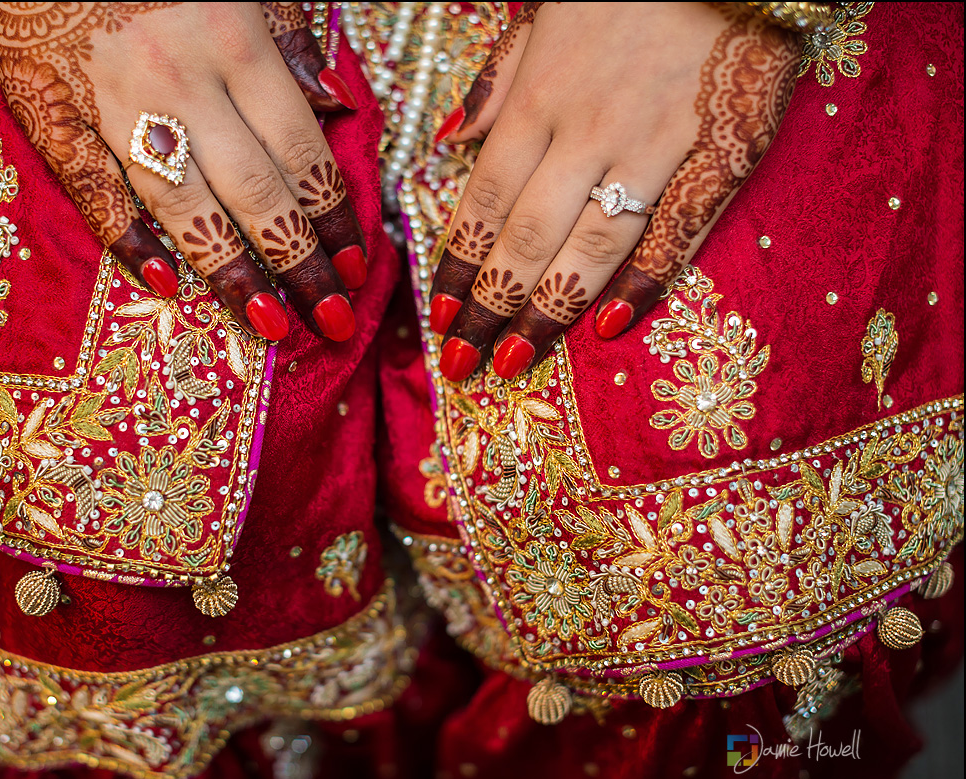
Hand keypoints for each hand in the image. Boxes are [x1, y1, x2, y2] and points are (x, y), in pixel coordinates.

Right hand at [0, 2, 365, 342]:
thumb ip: (288, 38)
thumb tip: (337, 104)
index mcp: (235, 39)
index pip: (300, 149)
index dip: (332, 215)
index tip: (356, 265)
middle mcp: (181, 77)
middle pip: (254, 190)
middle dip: (300, 262)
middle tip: (332, 318)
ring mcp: (114, 99)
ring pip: (183, 203)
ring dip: (231, 271)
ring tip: (271, 322)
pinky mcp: (51, 111)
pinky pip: (93, 189)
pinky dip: (127, 240)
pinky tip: (165, 285)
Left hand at [428, 3, 800, 380]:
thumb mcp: (544, 14)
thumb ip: (498, 80)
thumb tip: (448, 139)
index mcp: (541, 97)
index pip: (485, 200)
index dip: (459, 264)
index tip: (439, 315)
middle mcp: (588, 129)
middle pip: (528, 235)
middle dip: (490, 305)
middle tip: (465, 362)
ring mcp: (655, 143)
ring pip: (592, 244)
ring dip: (549, 311)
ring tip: (516, 360)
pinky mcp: (721, 150)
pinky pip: (677, 229)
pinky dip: (644, 280)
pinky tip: (609, 325)